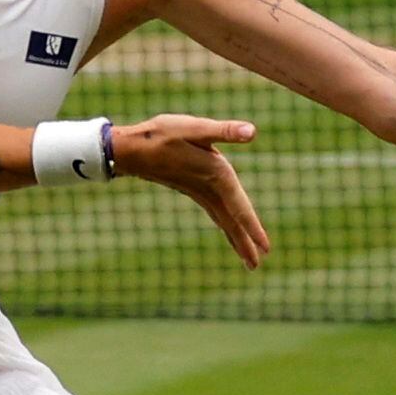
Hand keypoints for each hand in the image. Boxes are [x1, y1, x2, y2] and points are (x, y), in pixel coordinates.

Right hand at [109, 113, 268, 266]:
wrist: (130, 150)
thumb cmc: (161, 134)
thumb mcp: (194, 127)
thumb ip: (224, 131)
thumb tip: (252, 131)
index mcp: (215, 174)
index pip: (238, 205)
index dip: (253, 225)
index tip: (265, 247)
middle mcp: (208, 188)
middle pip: (231, 222)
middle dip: (244, 243)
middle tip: (256, 267)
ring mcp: (198, 192)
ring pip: (223, 221)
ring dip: (237, 240)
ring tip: (249, 261)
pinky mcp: (192, 190)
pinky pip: (215, 214)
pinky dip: (226, 226)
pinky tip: (229, 230)